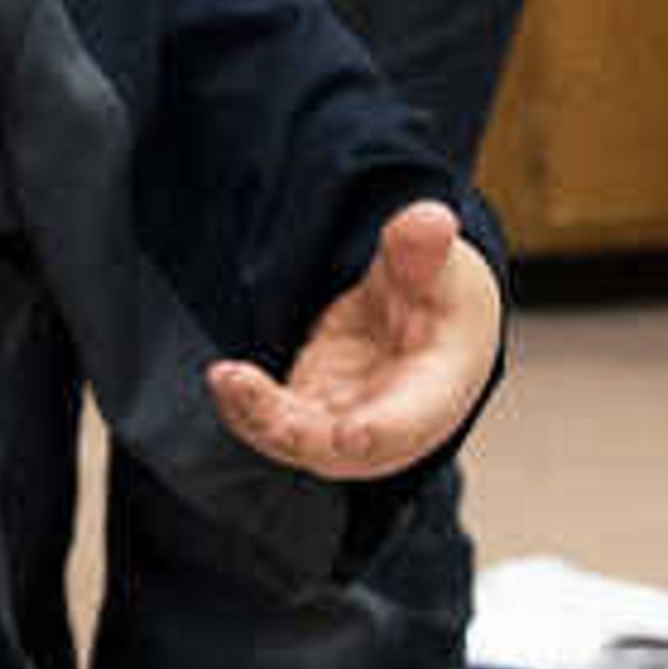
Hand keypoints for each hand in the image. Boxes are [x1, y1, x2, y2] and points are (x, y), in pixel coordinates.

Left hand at [205, 200, 500, 481]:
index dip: (385, 432)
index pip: (412, 421)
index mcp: (436, 390)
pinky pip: (274, 423)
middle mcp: (389, 423)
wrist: (426, 316)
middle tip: (262, 407)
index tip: (354, 434)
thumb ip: (425, 249)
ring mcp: (345, 420)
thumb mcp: (442, 264)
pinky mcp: (311, 409)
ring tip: (227, 379)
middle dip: (301, 434)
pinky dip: (247, 409)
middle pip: (343, 447)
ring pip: (299, 440)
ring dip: (260, 418)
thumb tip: (430, 221)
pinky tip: (224, 380)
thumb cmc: (443, 297)